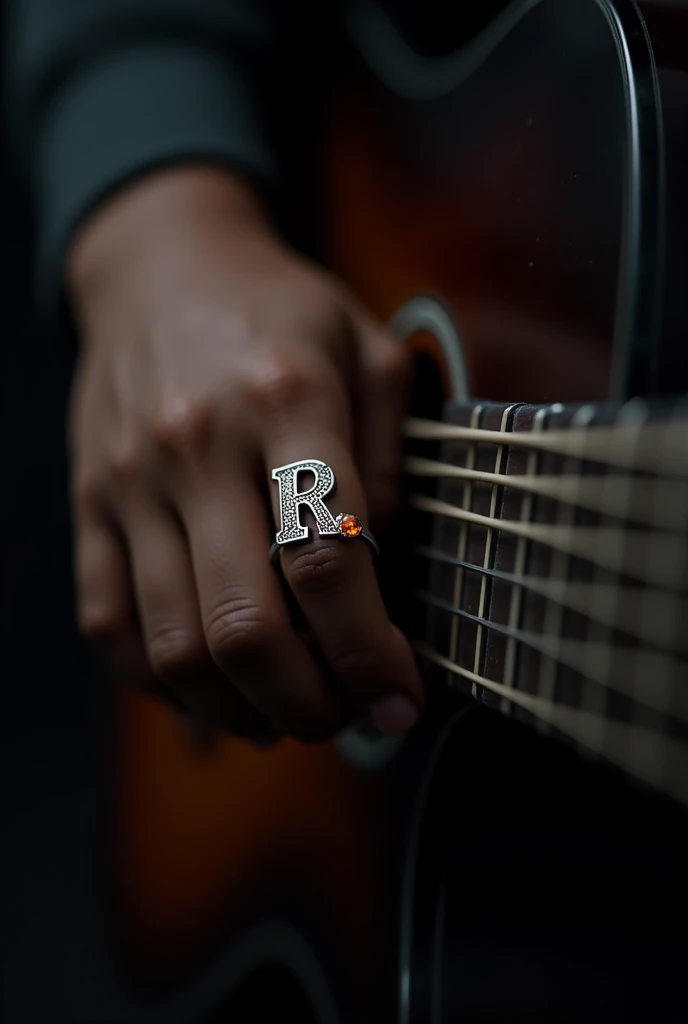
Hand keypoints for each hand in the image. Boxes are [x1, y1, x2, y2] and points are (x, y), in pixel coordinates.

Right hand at [67, 166, 423, 743]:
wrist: (160, 268)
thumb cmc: (279, 313)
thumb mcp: (368, 350)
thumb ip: (392, 459)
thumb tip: (393, 572)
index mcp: (286, 401)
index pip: (327, 558)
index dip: (370, 653)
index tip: (400, 700)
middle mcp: (199, 446)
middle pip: (245, 624)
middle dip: (309, 704)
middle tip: (348, 718)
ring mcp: (131, 481)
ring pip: (172, 644)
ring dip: (241, 708)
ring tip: (288, 712)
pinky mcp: (89, 505)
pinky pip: (108, 623)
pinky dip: (162, 682)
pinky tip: (214, 686)